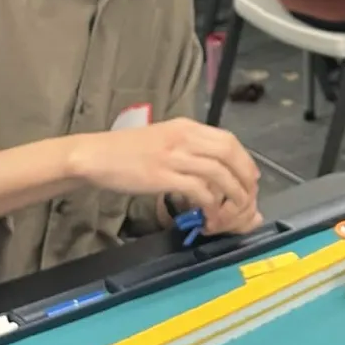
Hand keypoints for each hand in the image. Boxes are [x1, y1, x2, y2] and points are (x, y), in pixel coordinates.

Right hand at [74, 119, 260, 233]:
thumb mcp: (163, 140)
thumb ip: (187, 150)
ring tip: (231, 213)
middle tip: (246, 199)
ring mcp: (173, 156)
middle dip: (244, 179)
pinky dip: (210, 205)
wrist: (95, 156)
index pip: (228, 139)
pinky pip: (198, 190)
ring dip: (230, 196)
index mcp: (185, 127)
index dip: (244, 161)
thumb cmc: (125, 151)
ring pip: (218, 174)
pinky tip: (208, 216)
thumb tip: (211, 172)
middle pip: (229, 154)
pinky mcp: (162, 176)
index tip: (249, 179)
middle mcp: (183, 137)